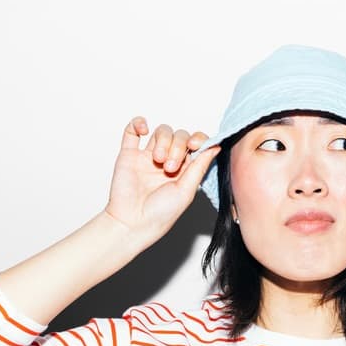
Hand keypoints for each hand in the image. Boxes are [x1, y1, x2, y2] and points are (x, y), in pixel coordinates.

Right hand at [103, 116, 219, 249]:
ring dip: (163, 140)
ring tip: (157, 160)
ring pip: (161, 132)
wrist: (133, 222)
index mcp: (186, 170)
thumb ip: (200, 167)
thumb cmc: (160, 214)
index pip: (196, 144)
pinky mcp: (129, 154)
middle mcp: (168, 160)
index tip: (195, 145)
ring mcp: (148, 156)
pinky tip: (143, 129)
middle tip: (170, 167)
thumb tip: (216, 146)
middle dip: (177, 147)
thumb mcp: (187, 190)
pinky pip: (132, 131)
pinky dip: (138, 123)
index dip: (198, 139)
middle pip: (179, 136)